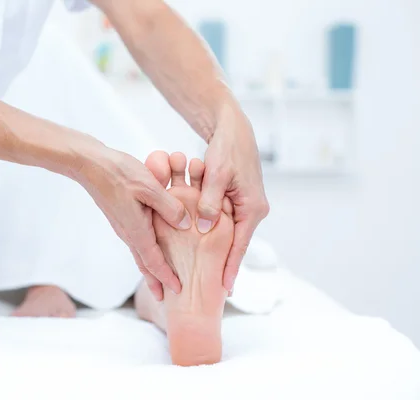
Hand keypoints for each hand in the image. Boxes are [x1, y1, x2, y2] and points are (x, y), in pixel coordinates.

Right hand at [76, 145, 191, 300]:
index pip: (154, 261)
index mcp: (136, 229)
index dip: (167, 276)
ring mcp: (123, 225)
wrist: (90, 164)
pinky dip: (146, 252)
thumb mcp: (149, 187)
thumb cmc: (119, 173)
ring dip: (151, 268)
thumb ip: (169, 206)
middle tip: (165, 297)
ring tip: (159, 279)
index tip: (179, 290)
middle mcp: (129, 232)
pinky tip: (151, 248)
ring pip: (140, 253)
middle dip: (155, 281)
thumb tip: (185, 225)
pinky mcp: (121, 217)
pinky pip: (136, 241)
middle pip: (144, 264)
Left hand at [197, 98, 269, 292]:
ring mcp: (246, 204)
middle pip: (236, 243)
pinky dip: (215, 232)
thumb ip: (210, 202)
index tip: (224, 290)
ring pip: (229, 232)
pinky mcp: (238, 198)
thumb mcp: (217, 176)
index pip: (240, 246)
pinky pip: (226, 220)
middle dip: (224, 263)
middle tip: (211, 288)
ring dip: (218, 249)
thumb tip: (205, 228)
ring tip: (206, 274)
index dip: (231, 268)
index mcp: (253, 208)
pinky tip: (204, 246)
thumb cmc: (226, 150)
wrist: (232, 129)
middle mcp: (254, 209)